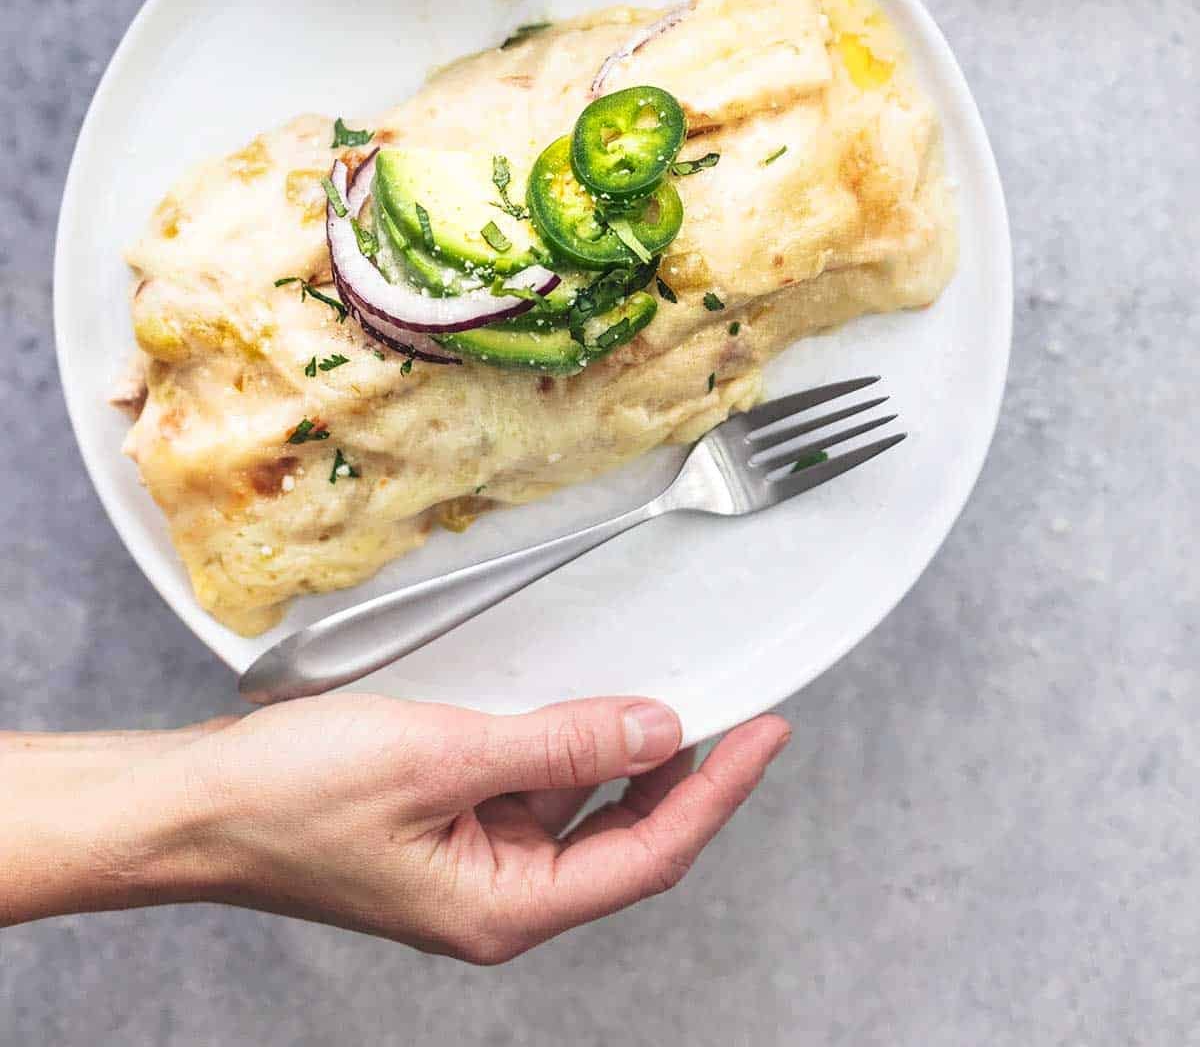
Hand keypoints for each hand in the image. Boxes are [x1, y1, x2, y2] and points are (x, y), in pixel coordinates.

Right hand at [180, 693, 789, 957]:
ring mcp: (469, 859)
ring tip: (643, 685)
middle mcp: (497, 894)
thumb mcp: (441, 756)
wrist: (191, 804)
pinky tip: (559, 696)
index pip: (650, 854)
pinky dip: (554, 742)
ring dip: (611, 750)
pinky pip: (524, 784)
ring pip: (574, 806)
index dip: (719, 792)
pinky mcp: (442, 820)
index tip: (767, 734)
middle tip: (727, 703)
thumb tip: (650, 726)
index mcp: (505, 907)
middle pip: (622, 837)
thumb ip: (556, 746)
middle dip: (678, 771)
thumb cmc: (290, 799)